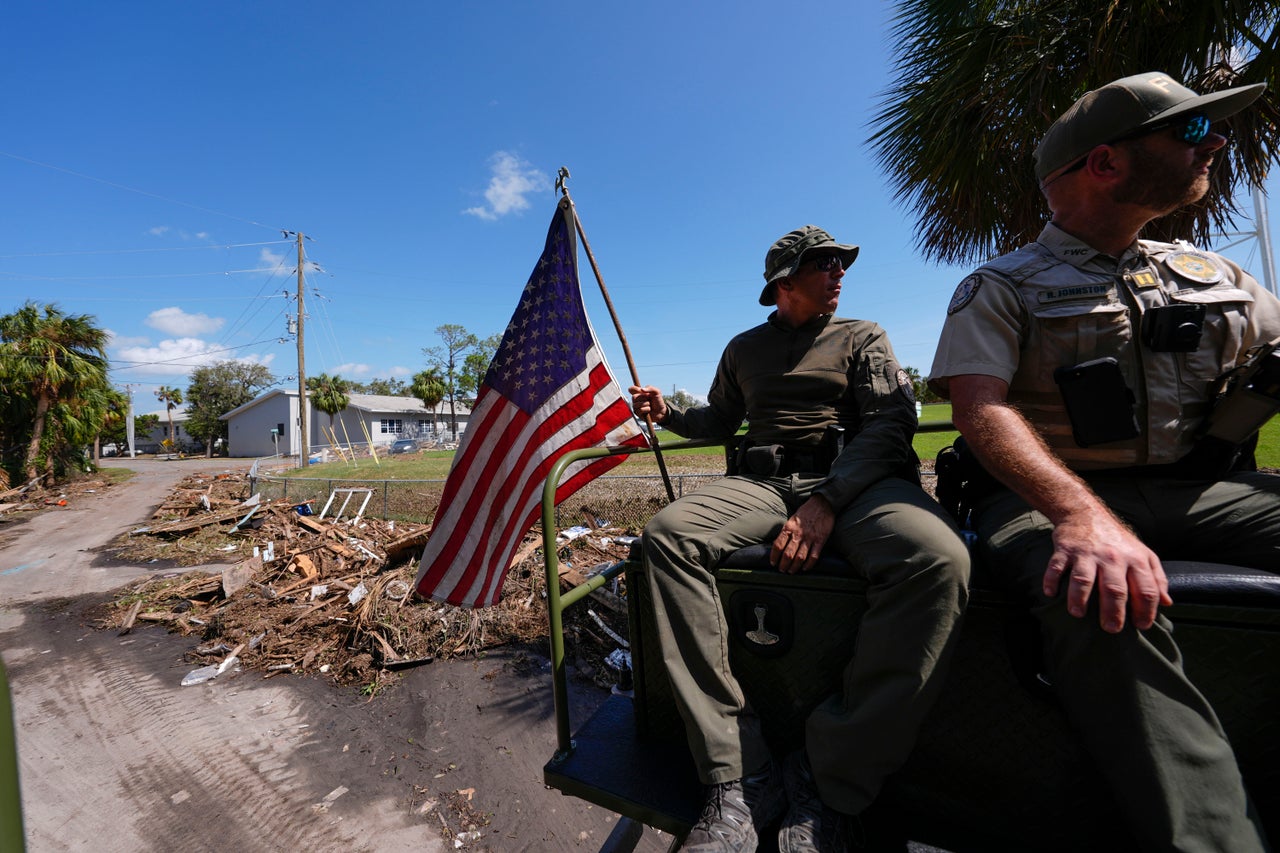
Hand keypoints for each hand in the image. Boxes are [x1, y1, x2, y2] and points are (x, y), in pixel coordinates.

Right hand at [628, 385, 667, 423]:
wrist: (661, 411)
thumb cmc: (658, 401)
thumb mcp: (657, 392)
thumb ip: (650, 388)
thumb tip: (641, 389)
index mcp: (639, 393)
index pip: (631, 389)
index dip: (633, 389)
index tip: (640, 390)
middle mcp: (636, 400)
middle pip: (634, 397)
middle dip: (643, 398)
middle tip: (648, 399)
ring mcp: (636, 407)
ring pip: (636, 404)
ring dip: (646, 404)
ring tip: (650, 405)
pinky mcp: (638, 413)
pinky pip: (640, 410)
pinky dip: (646, 409)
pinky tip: (649, 410)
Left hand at [771, 495, 834, 573]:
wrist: (822, 504)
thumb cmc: (805, 512)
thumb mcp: (792, 519)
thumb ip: (786, 532)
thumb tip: (779, 545)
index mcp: (789, 527)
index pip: (778, 546)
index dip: (774, 556)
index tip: (773, 563)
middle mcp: (798, 534)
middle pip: (788, 554)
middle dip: (783, 565)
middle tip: (782, 570)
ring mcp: (810, 538)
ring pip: (800, 557)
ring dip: (795, 567)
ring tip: (791, 571)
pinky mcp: (820, 540)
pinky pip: (814, 556)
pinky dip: (809, 564)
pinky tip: (805, 568)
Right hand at [1044, 511, 1172, 631]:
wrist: (1085, 513)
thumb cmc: (1117, 540)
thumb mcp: (1143, 554)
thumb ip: (1157, 578)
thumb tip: (1168, 603)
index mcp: (1135, 560)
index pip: (1146, 590)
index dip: (1146, 611)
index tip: (1141, 626)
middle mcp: (1113, 557)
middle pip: (1115, 589)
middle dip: (1113, 612)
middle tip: (1111, 629)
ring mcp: (1088, 553)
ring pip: (1083, 579)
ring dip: (1078, 598)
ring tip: (1078, 614)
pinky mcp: (1065, 549)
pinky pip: (1057, 567)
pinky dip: (1051, 580)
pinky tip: (1050, 593)